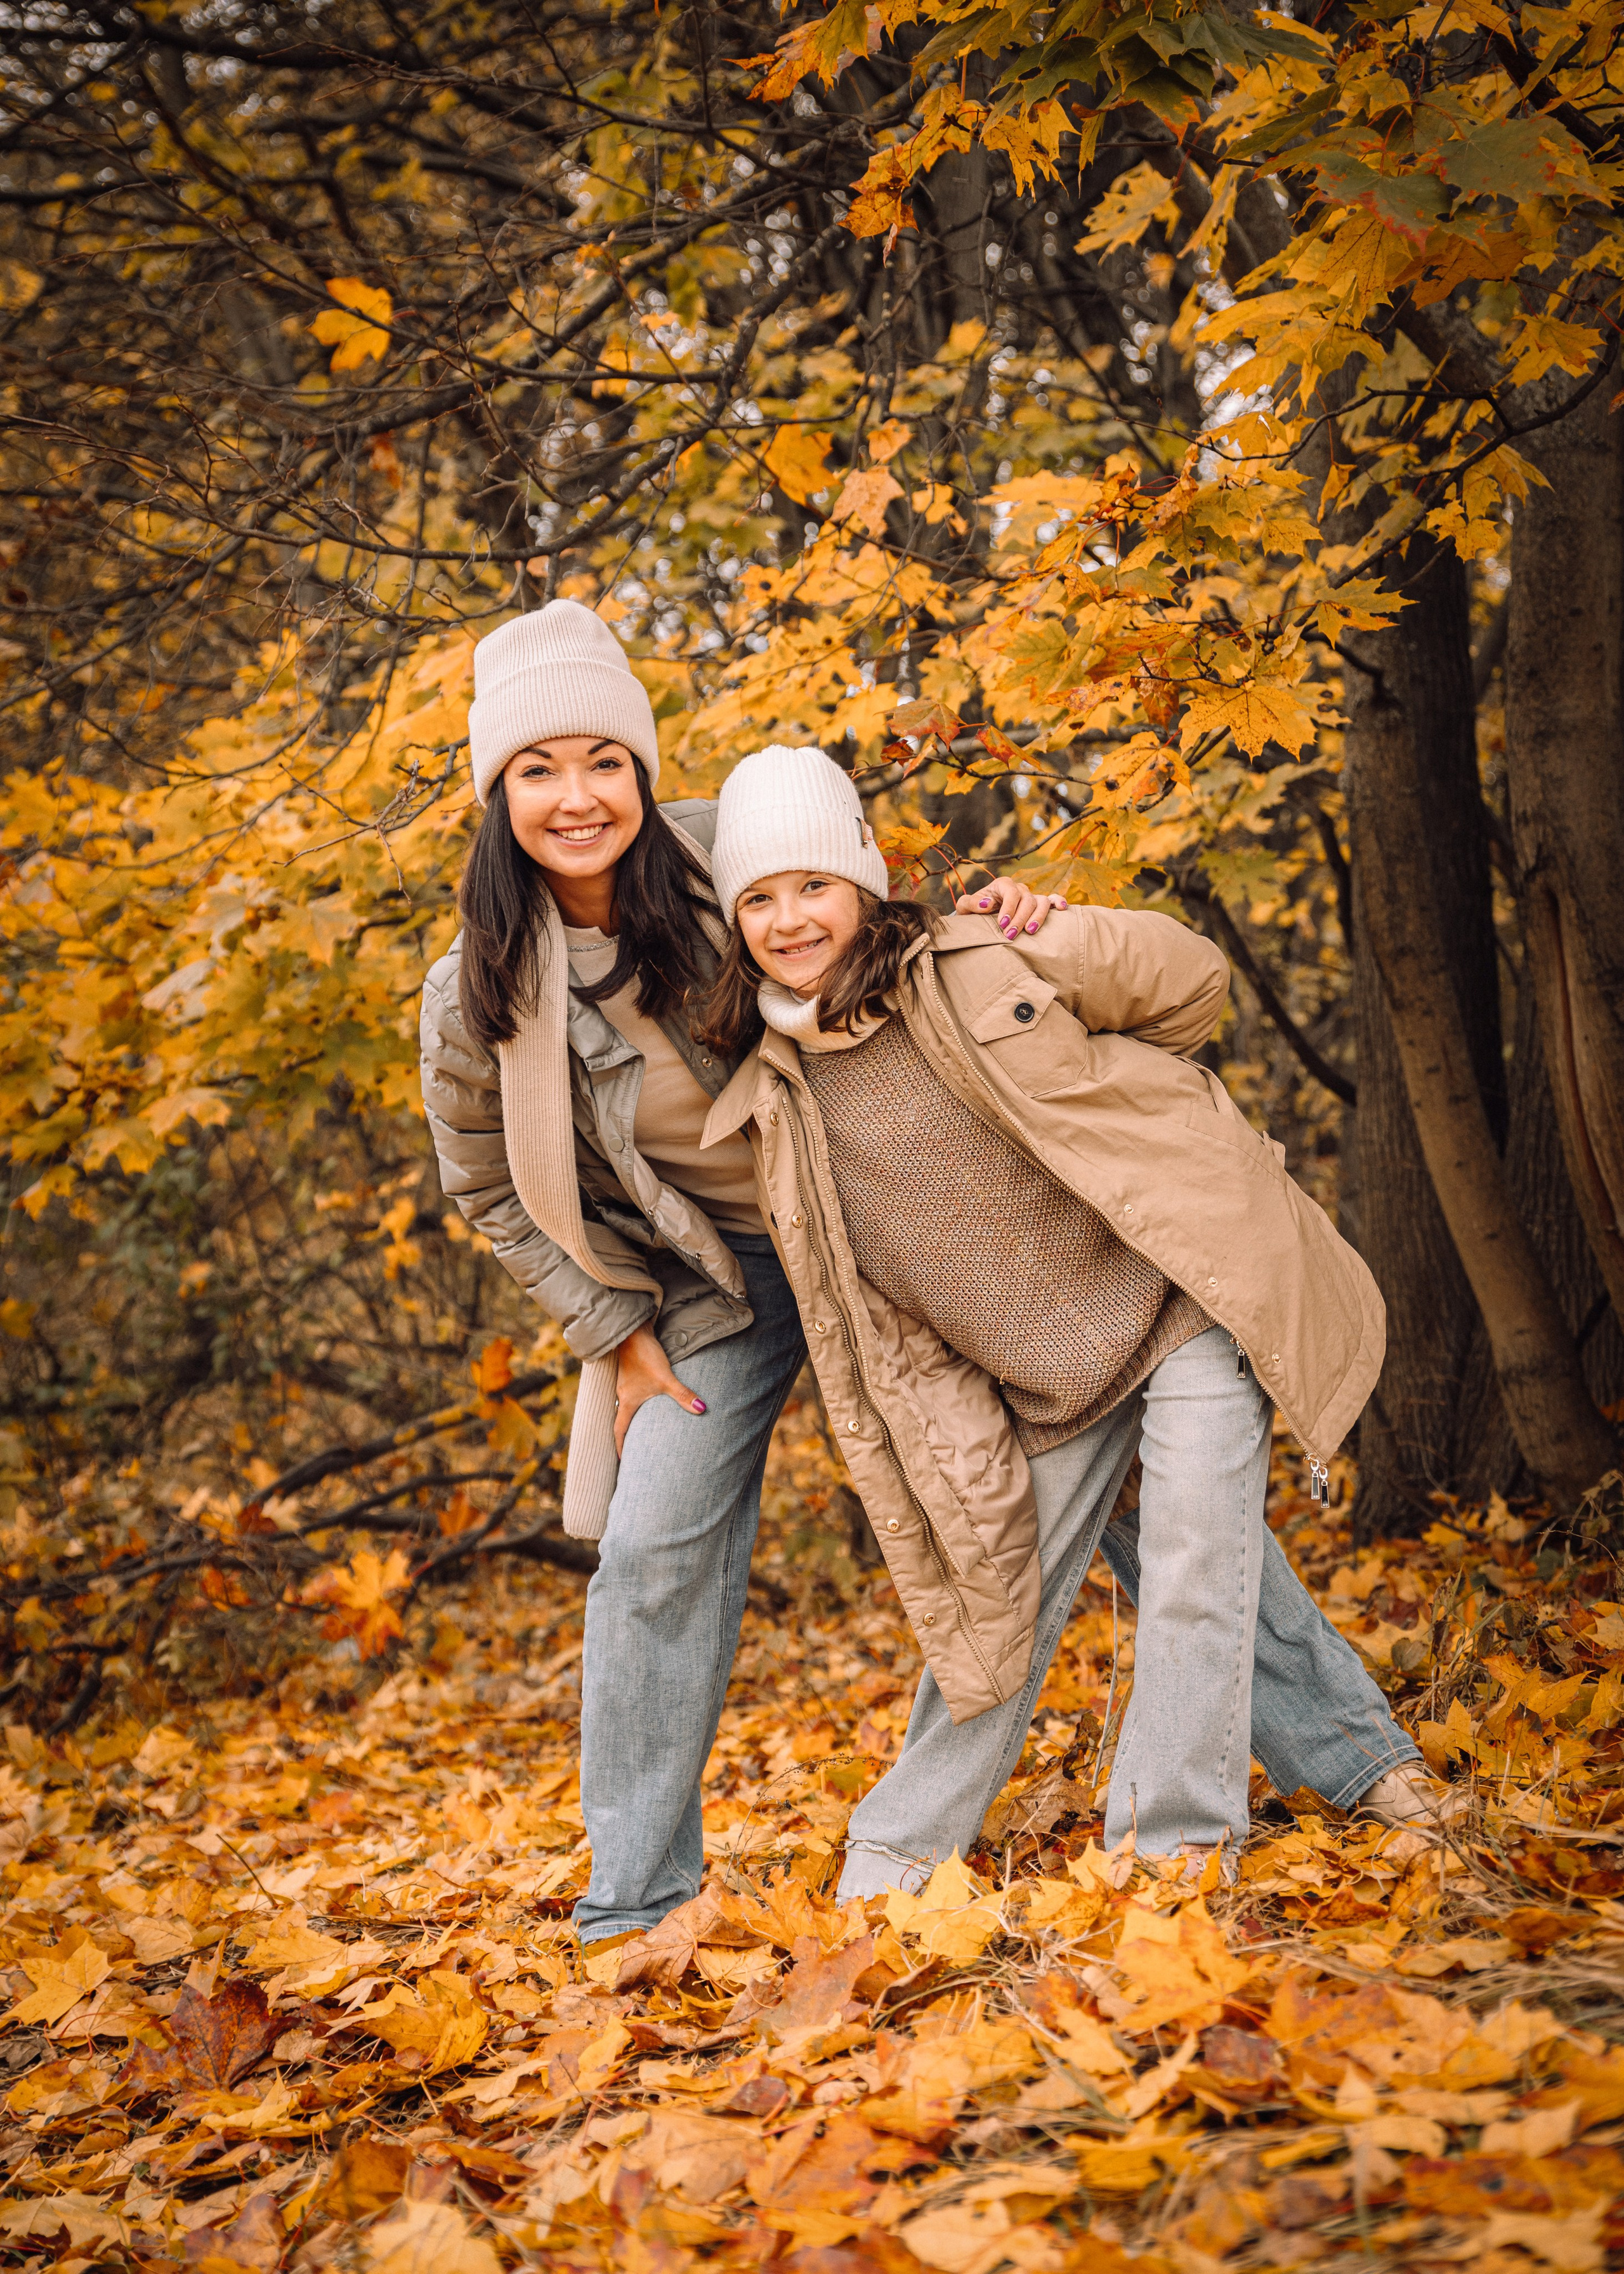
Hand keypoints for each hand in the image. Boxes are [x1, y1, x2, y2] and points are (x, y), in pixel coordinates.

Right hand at [613, 1323, 705, 1456]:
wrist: (634, 1331)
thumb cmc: (645, 1356)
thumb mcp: (666, 1379)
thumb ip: (683, 1395)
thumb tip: (702, 1409)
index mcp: (628, 1400)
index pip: (620, 1429)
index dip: (620, 1446)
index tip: (622, 1459)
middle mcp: (623, 1393)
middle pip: (622, 1418)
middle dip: (627, 1433)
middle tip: (634, 1447)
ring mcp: (626, 1381)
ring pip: (626, 1404)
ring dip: (633, 1415)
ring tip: (643, 1425)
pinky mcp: (631, 1370)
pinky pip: (631, 1391)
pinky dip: (638, 1400)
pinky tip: (649, 1397)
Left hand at [953, 877, 1068, 937]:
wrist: (981, 917)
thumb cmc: (974, 911)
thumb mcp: (966, 907)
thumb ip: (971, 903)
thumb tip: (987, 904)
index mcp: (1003, 884)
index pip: (1010, 892)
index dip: (1008, 908)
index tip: (1002, 924)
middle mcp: (1019, 889)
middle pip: (1026, 900)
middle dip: (1019, 919)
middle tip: (1010, 935)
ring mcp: (1031, 896)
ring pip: (1041, 902)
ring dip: (1038, 916)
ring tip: (1030, 931)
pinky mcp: (1039, 905)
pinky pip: (1052, 900)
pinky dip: (1059, 902)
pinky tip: (1062, 909)